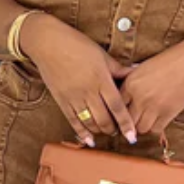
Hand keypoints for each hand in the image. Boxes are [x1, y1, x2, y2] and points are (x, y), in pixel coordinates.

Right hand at [20, 13, 137, 145]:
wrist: (48, 43)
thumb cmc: (77, 45)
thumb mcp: (102, 55)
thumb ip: (118, 68)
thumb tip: (135, 72)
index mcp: (101, 79)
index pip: (117, 106)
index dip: (126, 123)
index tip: (132, 136)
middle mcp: (88, 91)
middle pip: (104, 119)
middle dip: (113, 129)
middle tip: (120, 132)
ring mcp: (73, 97)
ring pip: (89, 122)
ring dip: (99, 131)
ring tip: (106, 132)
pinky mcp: (62, 100)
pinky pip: (73, 121)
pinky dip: (81, 132)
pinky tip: (88, 140)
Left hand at [119, 36, 183, 134]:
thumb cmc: (169, 61)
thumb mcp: (143, 68)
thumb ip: (132, 82)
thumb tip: (123, 95)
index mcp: (131, 83)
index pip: (117, 106)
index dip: (119, 112)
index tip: (122, 114)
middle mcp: (139, 97)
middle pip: (127, 120)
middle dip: (129, 122)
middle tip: (133, 122)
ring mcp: (154, 106)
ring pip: (140, 128)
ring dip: (142, 126)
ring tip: (146, 121)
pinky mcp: (168, 113)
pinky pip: (156, 129)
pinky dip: (155, 127)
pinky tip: (157, 120)